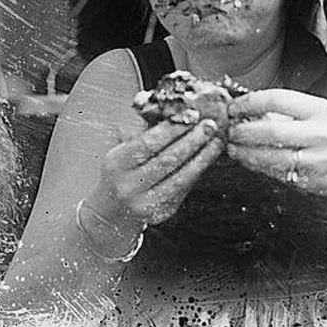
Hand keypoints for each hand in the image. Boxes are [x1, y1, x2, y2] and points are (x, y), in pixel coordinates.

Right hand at [89, 118, 224, 229]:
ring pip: (180, 179)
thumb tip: (171, 113)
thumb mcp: (120, 150)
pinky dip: (196, 173)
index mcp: (116, 163)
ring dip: (201, 159)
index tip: (190, 115)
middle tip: (209, 126)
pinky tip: (206, 160)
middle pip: (167, 161)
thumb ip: (141, 132)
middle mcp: (128, 185)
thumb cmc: (119, 173)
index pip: (147, 143)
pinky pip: (183, 190)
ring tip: (215, 142)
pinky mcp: (160, 213)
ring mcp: (144, 202)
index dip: (171, 129)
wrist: (110, 210)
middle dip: (192, 141)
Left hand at [226, 89, 326, 195]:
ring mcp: (317, 159)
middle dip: (243, 131)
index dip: (250, 102)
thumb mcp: (319, 113)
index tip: (234, 107)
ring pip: (271, 156)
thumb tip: (247, 107)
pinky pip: (277, 173)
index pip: (278, 100)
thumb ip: (288, 109)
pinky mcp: (311, 180)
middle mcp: (321, 134)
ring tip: (232, 147)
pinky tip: (248, 160)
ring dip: (245, 152)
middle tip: (229, 130)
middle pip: (271, 131)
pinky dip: (258, 166)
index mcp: (320, 109)